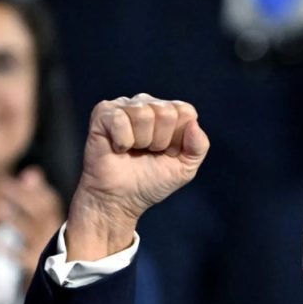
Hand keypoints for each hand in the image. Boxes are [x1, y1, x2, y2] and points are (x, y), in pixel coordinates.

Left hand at [0, 166, 63, 276]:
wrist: (54, 282)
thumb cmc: (42, 244)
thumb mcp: (41, 220)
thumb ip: (35, 196)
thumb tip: (31, 172)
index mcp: (55, 221)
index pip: (49, 201)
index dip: (37, 189)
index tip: (23, 176)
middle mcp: (56, 235)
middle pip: (43, 213)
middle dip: (23, 198)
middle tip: (1, 185)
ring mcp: (48, 251)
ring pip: (33, 233)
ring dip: (15, 220)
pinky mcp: (38, 269)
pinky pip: (25, 259)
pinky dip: (11, 251)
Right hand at [67, 94, 208, 259]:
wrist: (121, 200)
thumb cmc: (151, 182)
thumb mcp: (185, 168)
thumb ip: (198, 146)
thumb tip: (194, 123)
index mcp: (169, 112)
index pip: (186, 111)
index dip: (178, 139)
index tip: (167, 153)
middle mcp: (147, 104)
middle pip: (166, 112)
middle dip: (159, 141)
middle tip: (147, 153)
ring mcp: (124, 106)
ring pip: (143, 114)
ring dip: (141, 141)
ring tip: (133, 150)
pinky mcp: (103, 113)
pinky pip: (120, 120)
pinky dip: (122, 141)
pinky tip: (118, 148)